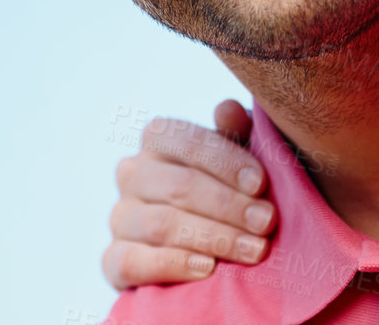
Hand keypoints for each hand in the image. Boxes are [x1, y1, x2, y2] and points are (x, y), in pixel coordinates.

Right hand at [103, 100, 275, 289]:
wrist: (202, 240)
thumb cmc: (225, 186)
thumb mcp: (236, 155)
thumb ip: (235, 131)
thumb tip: (227, 109)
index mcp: (158, 137)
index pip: (188, 142)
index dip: (226, 162)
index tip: (261, 184)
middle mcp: (132, 172)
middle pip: (179, 186)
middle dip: (228, 205)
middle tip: (266, 222)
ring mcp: (120, 217)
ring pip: (161, 224)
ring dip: (213, 238)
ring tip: (253, 250)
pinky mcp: (113, 260)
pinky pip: (132, 262)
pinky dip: (173, 265)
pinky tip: (207, 268)